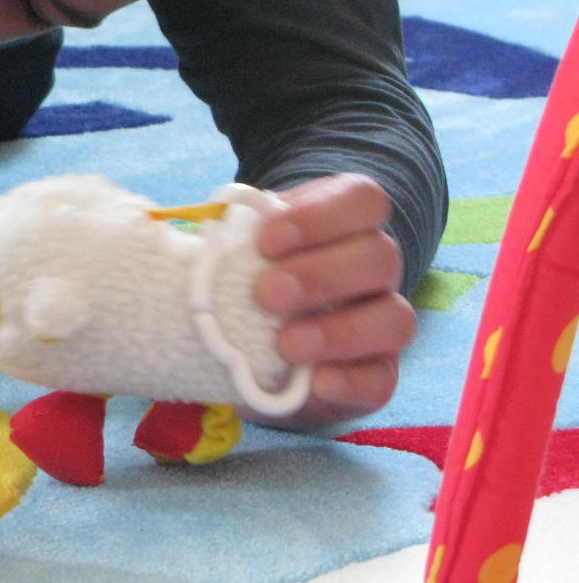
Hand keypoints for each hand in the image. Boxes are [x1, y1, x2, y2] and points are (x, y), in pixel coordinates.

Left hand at [249, 173, 416, 428]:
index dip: (320, 215)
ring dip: (339, 330)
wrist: (256, 350)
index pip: (362, 199)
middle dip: (321, 274)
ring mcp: (380, 322)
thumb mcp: (235, 252)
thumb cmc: (243, 282)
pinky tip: (316, 383)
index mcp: (343, 225)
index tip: (265, 239)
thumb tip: (188, 231)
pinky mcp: (376, 375)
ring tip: (286, 344)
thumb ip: (229, 239)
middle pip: (380, 256)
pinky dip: (352, 380)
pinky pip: (384, 378)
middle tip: (266, 294)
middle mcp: (372, 270)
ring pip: (395, 318)